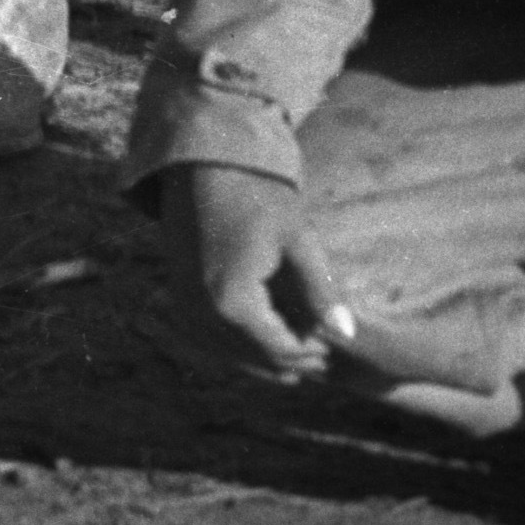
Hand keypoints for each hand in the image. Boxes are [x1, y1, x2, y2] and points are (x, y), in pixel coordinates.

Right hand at [156, 164, 347, 389]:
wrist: (203, 165)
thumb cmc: (257, 197)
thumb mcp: (299, 242)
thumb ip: (322, 292)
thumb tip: (347, 334)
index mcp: (233, 302)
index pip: (281, 350)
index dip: (312, 352)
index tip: (334, 343)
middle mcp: (201, 311)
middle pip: (254, 357)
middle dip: (290, 359)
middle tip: (323, 351)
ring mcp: (184, 304)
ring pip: (228, 353)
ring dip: (263, 355)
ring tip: (297, 347)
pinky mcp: (177, 293)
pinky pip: (208, 336)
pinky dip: (236, 344)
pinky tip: (260, 336)